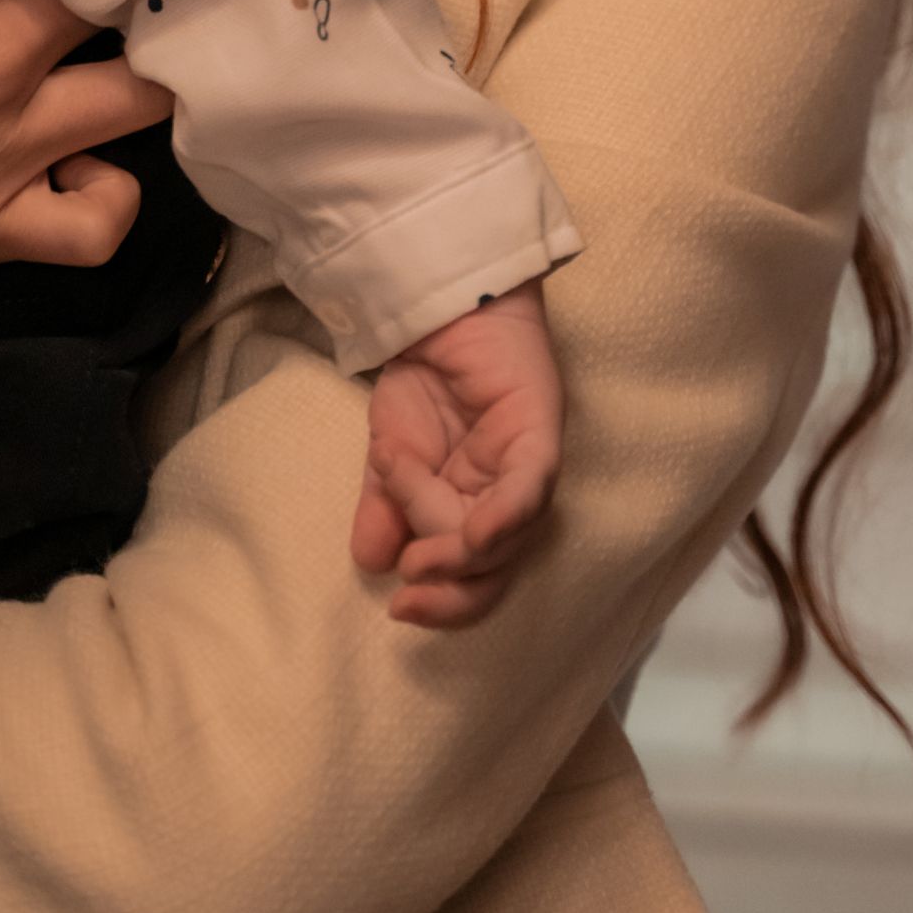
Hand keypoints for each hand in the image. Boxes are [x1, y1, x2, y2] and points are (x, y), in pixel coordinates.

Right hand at [351, 280, 564, 629]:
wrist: (431, 303)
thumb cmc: (423, 373)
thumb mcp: (389, 451)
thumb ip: (386, 507)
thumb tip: (372, 562)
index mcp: (478, 506)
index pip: (475, 576)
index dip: (445, 603)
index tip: (399, 608)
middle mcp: (512, 495)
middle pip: (496, 569)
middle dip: (453, 591)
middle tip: (408, 596)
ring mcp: (531, 465)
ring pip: (504, 536)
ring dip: (447, 534)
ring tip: (405, 496)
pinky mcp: (540, 433)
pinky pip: (531, 491)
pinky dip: (504, 520)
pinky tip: (475, 534)